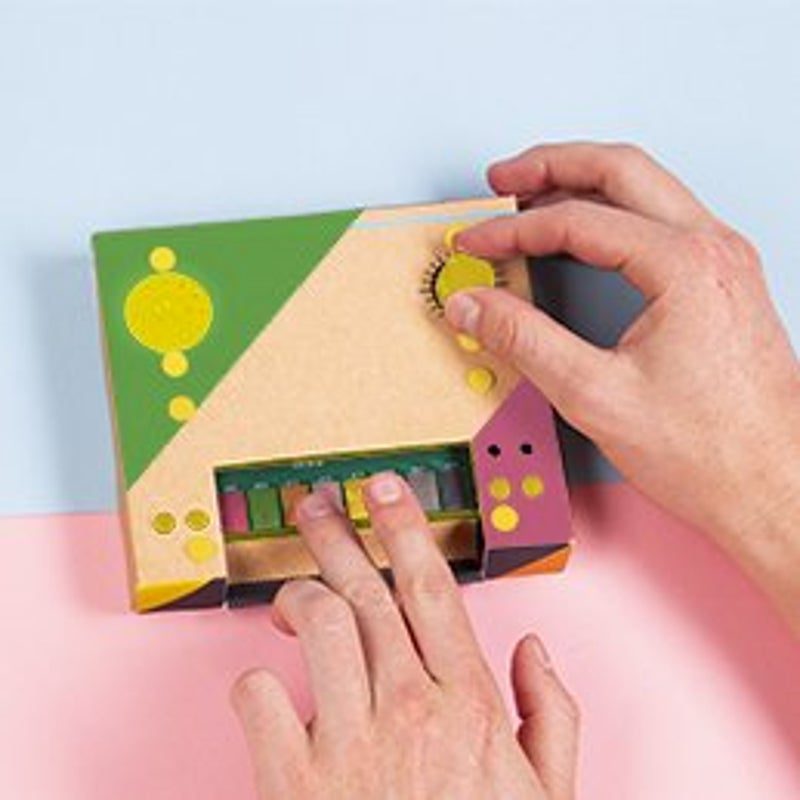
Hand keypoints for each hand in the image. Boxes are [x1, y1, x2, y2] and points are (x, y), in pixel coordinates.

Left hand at [232, 474, 578, 799]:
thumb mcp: (550, 797)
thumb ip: (552, 714)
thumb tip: (533, 648)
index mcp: (466, 703)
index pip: (431, 588)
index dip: (405, 528)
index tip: (387, 490)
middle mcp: (407, 708)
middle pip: (367, 591)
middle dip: (338, 534)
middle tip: (315, 505)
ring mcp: (348, 743)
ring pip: (318, 626)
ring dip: (299, 595)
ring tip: (292, 590)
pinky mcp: (293, 781)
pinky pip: (260, 700)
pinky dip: (256, 679)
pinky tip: (267, 679)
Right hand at [445, 142, 799, 626]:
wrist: (771, 486)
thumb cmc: (708, 449)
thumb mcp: (594, 394)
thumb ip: (523, 340)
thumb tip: (475, 306)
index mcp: (684, 266)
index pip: (578, 221)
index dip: (513, 230)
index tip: (477, 243)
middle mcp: (712, 249)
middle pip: (620, 171)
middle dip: (551, 166)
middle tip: (502, 179)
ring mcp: (722, 263)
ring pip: (645, 189)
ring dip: (583, 185)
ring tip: (532, 195)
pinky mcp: (721, 283)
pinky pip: (660, 222)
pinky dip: (612, 216)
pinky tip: (583, 235)